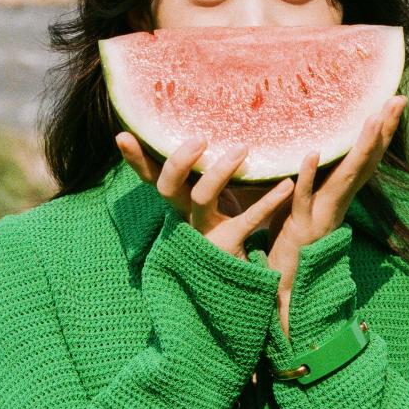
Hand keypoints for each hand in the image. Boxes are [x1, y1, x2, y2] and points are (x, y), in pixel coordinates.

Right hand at [115, 132, 294, 260]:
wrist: (238, 278)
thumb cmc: (225, 226)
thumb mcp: (210, 199)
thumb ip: (205, 174)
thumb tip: (208, 131)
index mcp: (178, 203)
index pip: (150, 177)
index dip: (135, 159)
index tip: (122, 136)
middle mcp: (184, 216)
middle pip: (168, 188)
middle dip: (179, 162)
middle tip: (199, 139)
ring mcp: (205, 231)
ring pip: (202, 198)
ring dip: (220, 172)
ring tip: (242, 150)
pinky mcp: (231, 243)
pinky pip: (248, 219)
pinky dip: (269, 200)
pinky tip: (286, 184)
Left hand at [268, 95, 407, 302]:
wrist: (284, 274)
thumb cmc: (294, 232)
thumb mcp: (309, 197)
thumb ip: (319, 174)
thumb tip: (323, 143)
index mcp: (341, 190)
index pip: (368, 155)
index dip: (383, 130)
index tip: (395, 101)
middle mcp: (338, 198)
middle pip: (365, 160)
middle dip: (382, 130)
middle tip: (398, 100)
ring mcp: (322, 210)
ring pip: (345, 176)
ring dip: (360, 148)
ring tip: (372, 119)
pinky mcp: (300, 222)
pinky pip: (305, 196)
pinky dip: (309, 175)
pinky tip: (313, 153)